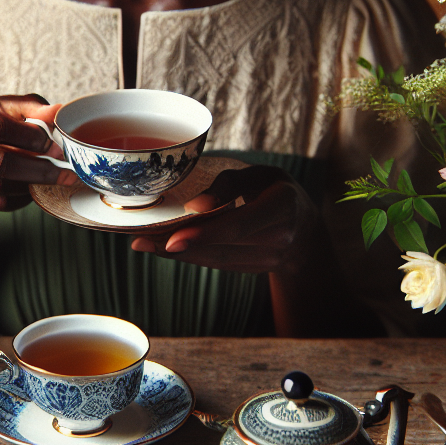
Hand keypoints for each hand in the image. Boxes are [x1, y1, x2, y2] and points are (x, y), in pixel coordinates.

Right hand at [0, 94, 75, 211]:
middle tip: (63, 172)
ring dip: (29, 185)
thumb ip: (34, 110)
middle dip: (37, 169)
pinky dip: (16, 200)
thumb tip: (56, 113)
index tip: (55, 146)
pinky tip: (30, 191)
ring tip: (49, 181)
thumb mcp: (11, 111)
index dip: (30, 138)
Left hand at [130, 166, 318, 272]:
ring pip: (214, 259)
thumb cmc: (277, 191)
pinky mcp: (252, 270)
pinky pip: (217, 263)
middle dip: (178, 244)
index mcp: (282, 207)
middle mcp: (278, 239)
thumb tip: (193, 206)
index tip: (172, 238)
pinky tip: (163, 248)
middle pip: (221, 246)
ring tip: (143, 243)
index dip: (207, 233)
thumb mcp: (261, 174)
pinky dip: (189, 255)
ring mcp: (267, 260)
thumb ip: (230, 184)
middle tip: (141, 240)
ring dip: (177, 253)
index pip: (241, 223)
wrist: (305, 231)